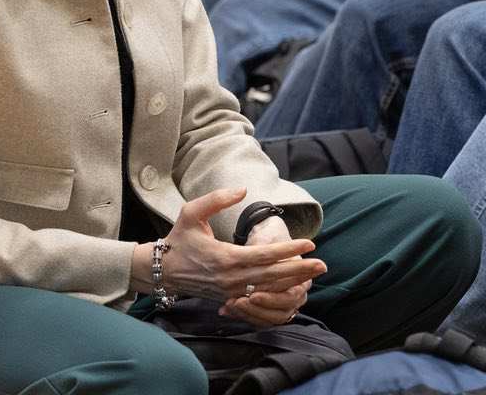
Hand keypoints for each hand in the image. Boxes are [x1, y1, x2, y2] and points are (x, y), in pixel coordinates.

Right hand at [150, 187, 323, 303]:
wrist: (162, 271)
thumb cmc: (179, 239)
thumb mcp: (191, 212)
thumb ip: (217, 199)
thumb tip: (242, 189)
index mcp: (225, 258)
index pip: (264, 255)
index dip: (288, 250)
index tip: (309, 244)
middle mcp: (231, 278)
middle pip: (271, 275)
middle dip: (299, 270)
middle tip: (323, 265)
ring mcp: (230, 290)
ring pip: (267, 288)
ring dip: (292, 281)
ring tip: (314, 275)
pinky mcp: (230, 297)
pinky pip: (258, 296)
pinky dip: (277, 292)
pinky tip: (294, 286)